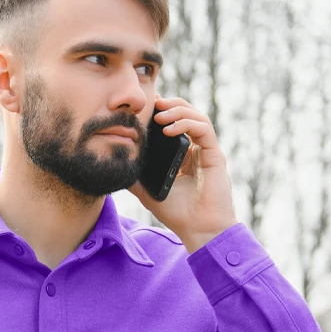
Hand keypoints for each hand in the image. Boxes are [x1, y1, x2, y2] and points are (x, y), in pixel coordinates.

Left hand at [127, 95, 239, 251]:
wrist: (198, 229)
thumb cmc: (176, 212)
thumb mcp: (147, 191)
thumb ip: (134, 177)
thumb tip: (115, 165)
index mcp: (181, 154)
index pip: (172, 124)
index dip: (160, 111)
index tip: (143, 108)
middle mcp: (195, 149)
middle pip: (186, 114)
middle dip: (169, 104)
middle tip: (152, 102)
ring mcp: (206, 151)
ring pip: (196, 117)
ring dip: (178, 111)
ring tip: (160, 114)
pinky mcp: (215, 155)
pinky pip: (204, 129)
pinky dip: (187, 124)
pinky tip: (170, 129)